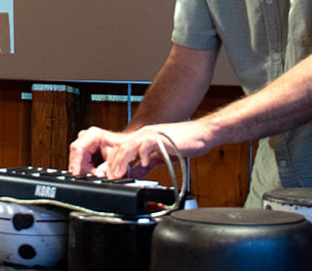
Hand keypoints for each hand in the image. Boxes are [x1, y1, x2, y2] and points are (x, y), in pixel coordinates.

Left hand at [69, 120, 213, 178]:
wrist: (201, 134)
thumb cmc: (183, 144)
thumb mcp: (160, 156)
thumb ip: (146, 164)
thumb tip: (134, 173)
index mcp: (143, 138)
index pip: (121, 148)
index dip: (113, 162)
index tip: (110, 176)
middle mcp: (144, 134)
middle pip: (121, 147)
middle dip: (113, 164)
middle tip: (110, 178)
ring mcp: (152, 134)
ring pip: (129, 146)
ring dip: (122, 162)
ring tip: (119, 174)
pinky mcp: (161, 137)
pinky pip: (146, 145)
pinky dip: (141, 156)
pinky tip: (142, 164)